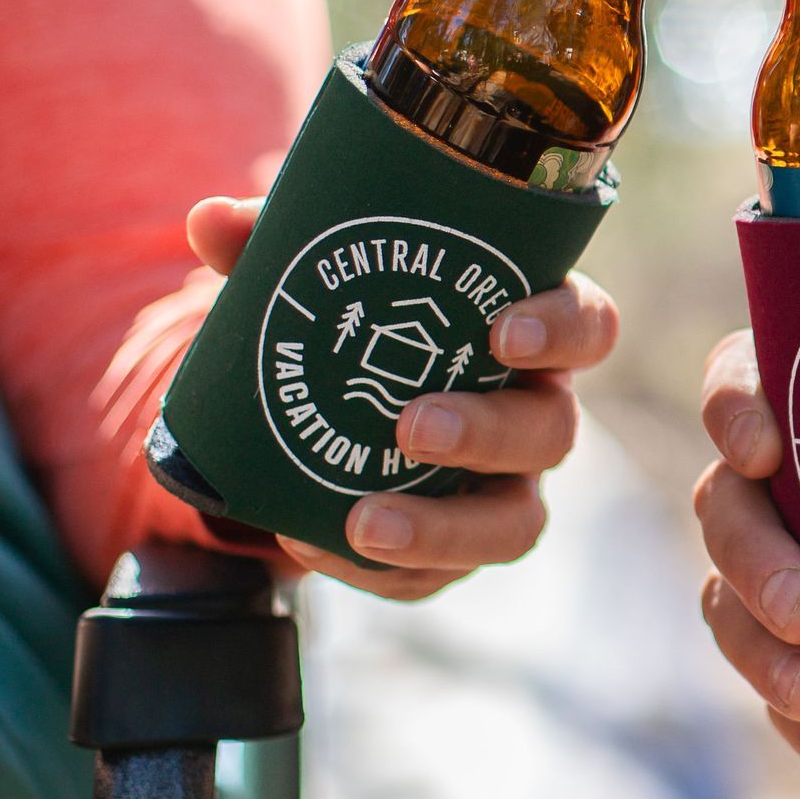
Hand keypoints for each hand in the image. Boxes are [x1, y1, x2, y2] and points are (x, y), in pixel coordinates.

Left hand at [186, 195, 618, 599]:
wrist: (319, 416)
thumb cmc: (351, 326)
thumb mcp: (315, 279)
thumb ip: (272, 245)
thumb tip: (210, 221)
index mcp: (525, 332)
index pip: (589, 325)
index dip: (562, 330)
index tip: (501, 332)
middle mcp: (533, 412)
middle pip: (552, 430)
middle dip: (488, 432)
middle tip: (412, 425)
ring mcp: (504, 490)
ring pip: (515, 524)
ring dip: (444, 526)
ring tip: (364, 520)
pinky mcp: (455, 554)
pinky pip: (437, 577)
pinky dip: (382, 570)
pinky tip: (320, 546)